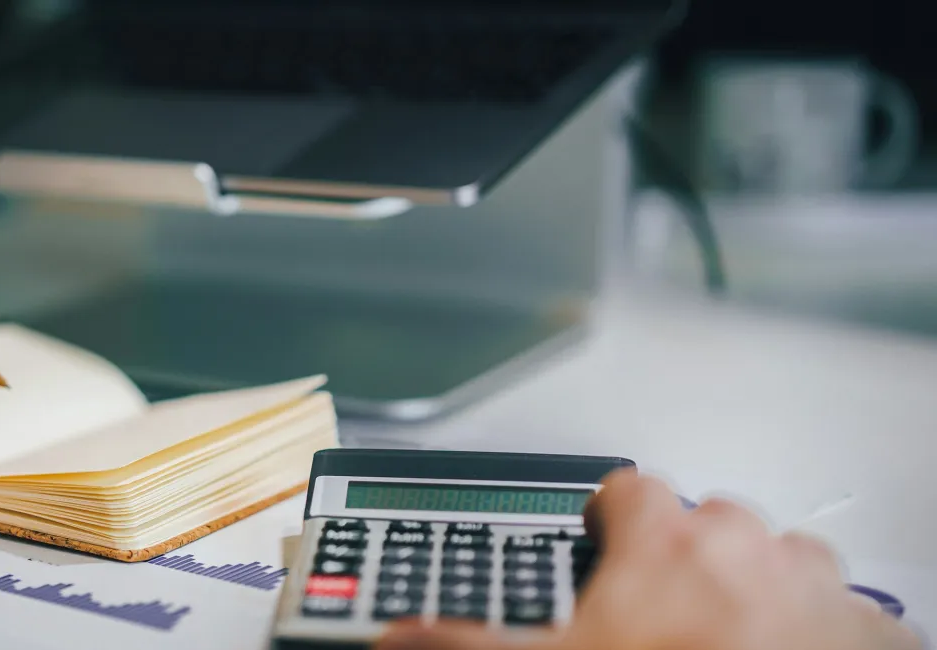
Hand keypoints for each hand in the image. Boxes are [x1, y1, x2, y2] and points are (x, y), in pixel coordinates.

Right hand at [376, 470, 918, 649]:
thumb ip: (470, 642)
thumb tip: (398, 636)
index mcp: (664, 544)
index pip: (626, 488)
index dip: (608, 518)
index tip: (601, 546)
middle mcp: (746, 546)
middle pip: (709, 523)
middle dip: (688, 562)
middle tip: (661, 622)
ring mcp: (814, 584)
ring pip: (783, 562)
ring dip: (759, 592)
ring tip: (728, 641)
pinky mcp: (871, 630)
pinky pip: (845, 611)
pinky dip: (822, 632)